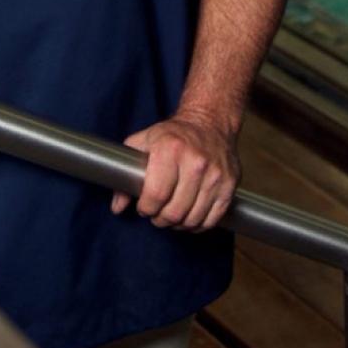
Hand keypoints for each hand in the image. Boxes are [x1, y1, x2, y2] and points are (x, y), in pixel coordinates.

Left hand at [112, 113, 240, 231]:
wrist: (210, 123)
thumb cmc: (173, 135)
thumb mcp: (142, 143)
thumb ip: (124, 173)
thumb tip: (117, 206)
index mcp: (171, 149)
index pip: (155, 195)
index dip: (146, 208)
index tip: (144, 207)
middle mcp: (196, 162)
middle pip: (174, 211)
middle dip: (160, 219)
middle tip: (157, 214)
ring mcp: (216, 175)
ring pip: (193, 218)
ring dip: (178, 224)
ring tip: (172, 215)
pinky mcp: (230, 185)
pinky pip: (212, 219)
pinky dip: (198, 225)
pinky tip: (190, 216)